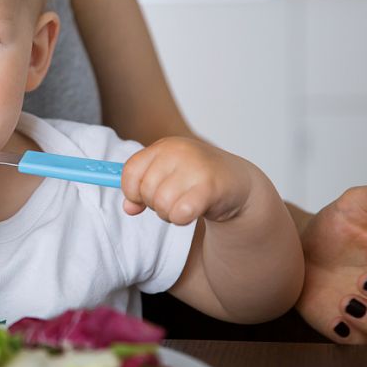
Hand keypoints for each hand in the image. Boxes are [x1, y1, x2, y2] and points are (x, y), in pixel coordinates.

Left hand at [120, 137, 255, 224]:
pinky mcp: (209, 187)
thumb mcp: (167, 178)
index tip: (141, 198)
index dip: (131, 191)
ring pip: (161, 204)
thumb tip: (128, 208)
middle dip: (155, 205)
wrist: (238, 182)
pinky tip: (192, 212)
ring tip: (184, 206)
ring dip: (169, 214)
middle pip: (146, 191)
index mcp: (164, 147)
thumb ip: (143, 190)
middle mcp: (178, 152)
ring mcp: (195, 168)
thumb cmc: (198, 179)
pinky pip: (180, 212)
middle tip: (173, 201)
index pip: (130, 171)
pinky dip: (181, 219)